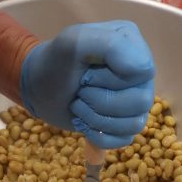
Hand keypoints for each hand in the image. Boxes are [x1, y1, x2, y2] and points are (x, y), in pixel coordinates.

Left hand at [20, 21, 155, 148]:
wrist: (38, 88)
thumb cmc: (55, 62)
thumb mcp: (75, 41)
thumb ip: (110, 44)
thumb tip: (143, 70)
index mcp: (133, 45)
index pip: (142, 72)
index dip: (112, 79)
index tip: (86, 74)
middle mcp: (141, 73)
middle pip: (142, 101)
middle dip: (100, 101)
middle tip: (80, 91)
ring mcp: (136, 100)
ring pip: (135, 124)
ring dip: (97, 118)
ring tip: (79, 104)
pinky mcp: (125, 125)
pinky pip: (124, 140)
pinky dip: (98, 134)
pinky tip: (84, 122)